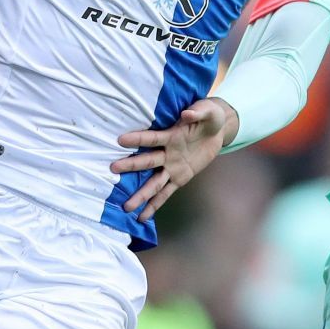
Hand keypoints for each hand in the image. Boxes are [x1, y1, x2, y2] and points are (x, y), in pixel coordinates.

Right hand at [111, 98, 237, 217]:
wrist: (216, 131)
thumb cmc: (209, 117)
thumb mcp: (209, 112)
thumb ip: (198, 113)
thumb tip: (187, 113)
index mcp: (172, 136)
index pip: (152, 138)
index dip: (138, 138)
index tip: (120, 140)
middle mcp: (167, 153)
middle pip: (147, 161)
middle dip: (131, 165)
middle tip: (112, 168)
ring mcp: (172, 167)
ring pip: (153, 183)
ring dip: (141, 194)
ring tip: (126, 206)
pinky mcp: (180, 178)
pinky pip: (166, 194)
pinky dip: (155, 205)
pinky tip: (142, 216)